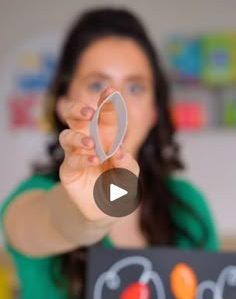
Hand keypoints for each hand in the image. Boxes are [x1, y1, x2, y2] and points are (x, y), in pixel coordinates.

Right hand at [57, 87, 138, 221]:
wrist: (107, 207)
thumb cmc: (120, 183)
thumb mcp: (130, 172)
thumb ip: (127, 162)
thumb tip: (119, 152)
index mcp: (104, 135)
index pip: (102, 114)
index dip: (105, 102)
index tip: (110, 90)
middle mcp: (87, 140)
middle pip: (75, 118)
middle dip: (78, 110)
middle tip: (89, 111)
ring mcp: (76, 154)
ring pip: (67, 136)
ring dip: (78, 137)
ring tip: (92, 144)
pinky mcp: (68, 171)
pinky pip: (71, 160)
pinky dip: (82, 158)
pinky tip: (94, 160)